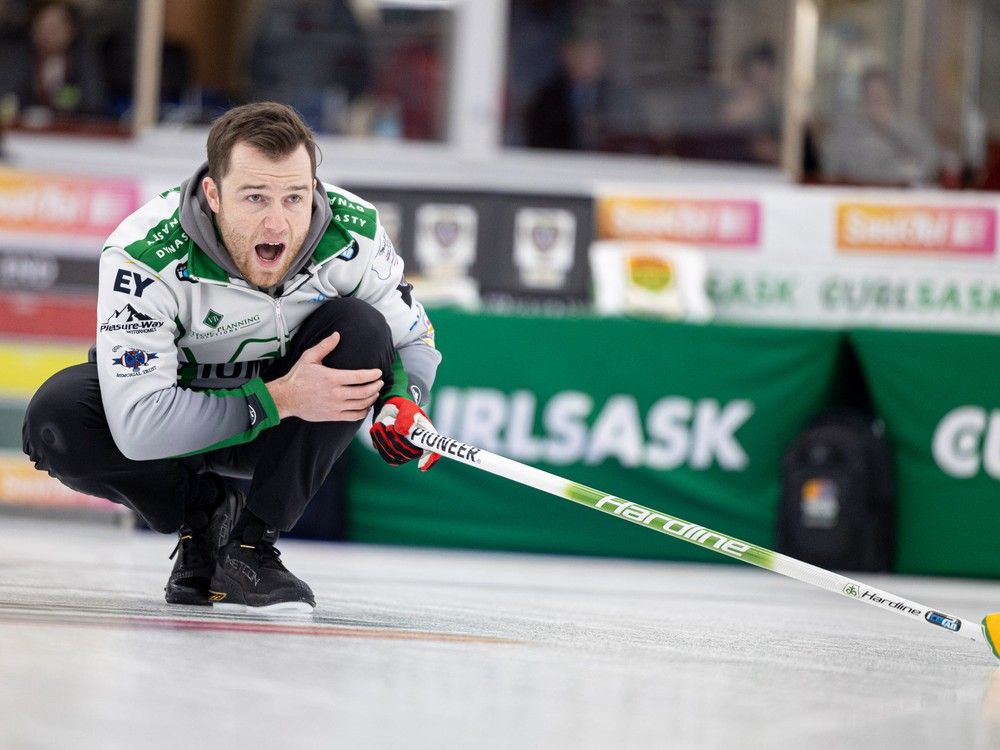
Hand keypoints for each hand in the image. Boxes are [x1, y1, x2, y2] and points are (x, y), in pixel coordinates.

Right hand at [266, 332, 382, 421]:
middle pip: (364, 392)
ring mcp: (335, 407)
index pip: (359, 377)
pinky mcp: (333, 416)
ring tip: (375, 392)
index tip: (379, 372)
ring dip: (372, 398)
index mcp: (332, 378)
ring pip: (361, 405)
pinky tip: (366, 406)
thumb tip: (337, 335)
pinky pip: (354, 416)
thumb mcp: (309, 357)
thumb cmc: (297, 377)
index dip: (372, 375)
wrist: (286, 398)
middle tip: (380, 382)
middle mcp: (336, 394)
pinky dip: (363, 412)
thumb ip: (324, 346)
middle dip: (376, 387)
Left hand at [369, 396, 439, 470]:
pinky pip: (386, 456)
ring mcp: (405, 451)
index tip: (421, 466)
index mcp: (426, 434)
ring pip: (396, 456)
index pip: (434, 450)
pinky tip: (375, 431)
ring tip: (377, 426)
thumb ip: (407, 417)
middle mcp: (417, 446)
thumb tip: (403, 432)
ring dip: (384, 442)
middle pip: (410, 454)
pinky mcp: (393, 453)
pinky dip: (379, 443)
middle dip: (396, 442)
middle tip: (388, 427)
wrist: (390, 407)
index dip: (430, 460)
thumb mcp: (407, 407)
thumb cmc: (403, 407)